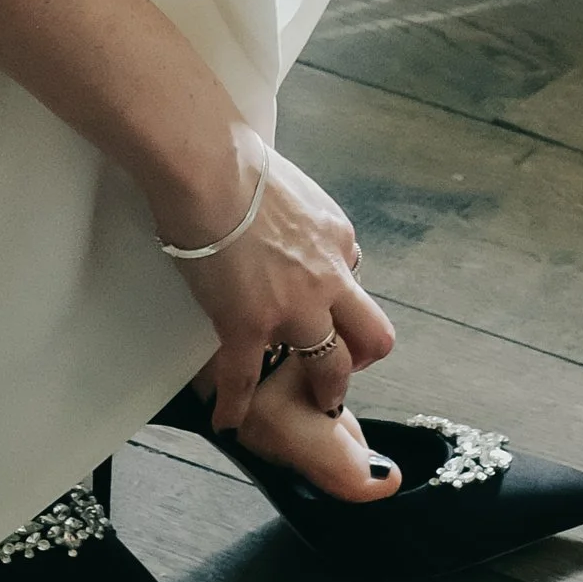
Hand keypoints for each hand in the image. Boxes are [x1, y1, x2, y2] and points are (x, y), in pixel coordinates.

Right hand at [165, 136, 394, 434]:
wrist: (210, 168)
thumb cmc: (242, 162)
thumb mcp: (299, 189)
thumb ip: (304, 219)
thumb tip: (294, 225)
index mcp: (338, 241)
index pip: (354, 281)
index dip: (340, 300)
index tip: (327, 311)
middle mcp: (329, 280)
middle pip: (372, 337)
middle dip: (360, 360)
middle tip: (339, 373)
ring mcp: (293, 310)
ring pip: (330, 368)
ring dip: (324, 393)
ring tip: (312, 408)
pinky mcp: (249, 327)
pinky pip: (246, 379)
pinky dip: (236, 405)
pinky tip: (227, 419)